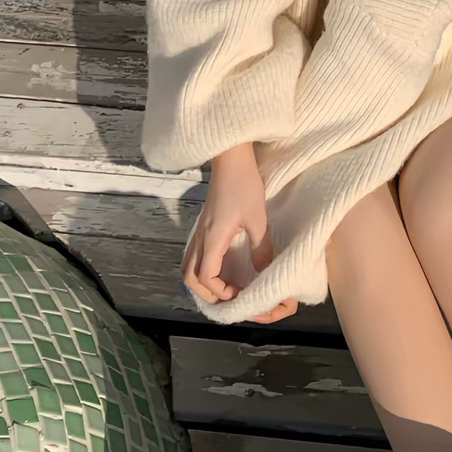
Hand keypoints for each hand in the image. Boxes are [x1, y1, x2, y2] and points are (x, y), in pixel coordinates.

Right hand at [181, 151, 296, 322]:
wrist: (230, 155)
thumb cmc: (243, 183)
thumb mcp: (257, 216)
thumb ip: (261, 246)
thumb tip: (263, 271)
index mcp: (212, 238)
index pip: (205, 277)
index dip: (220, 291)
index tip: (239, 291)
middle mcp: (201, 237)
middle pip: (189, 276)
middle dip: (205, 293)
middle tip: (228, 295)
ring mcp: (199, 230)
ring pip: (188, 265)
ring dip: (200, 281)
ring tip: (222, 285)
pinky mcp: (203, 223)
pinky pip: (194, 253)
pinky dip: (201, 267)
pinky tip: (219, 265)